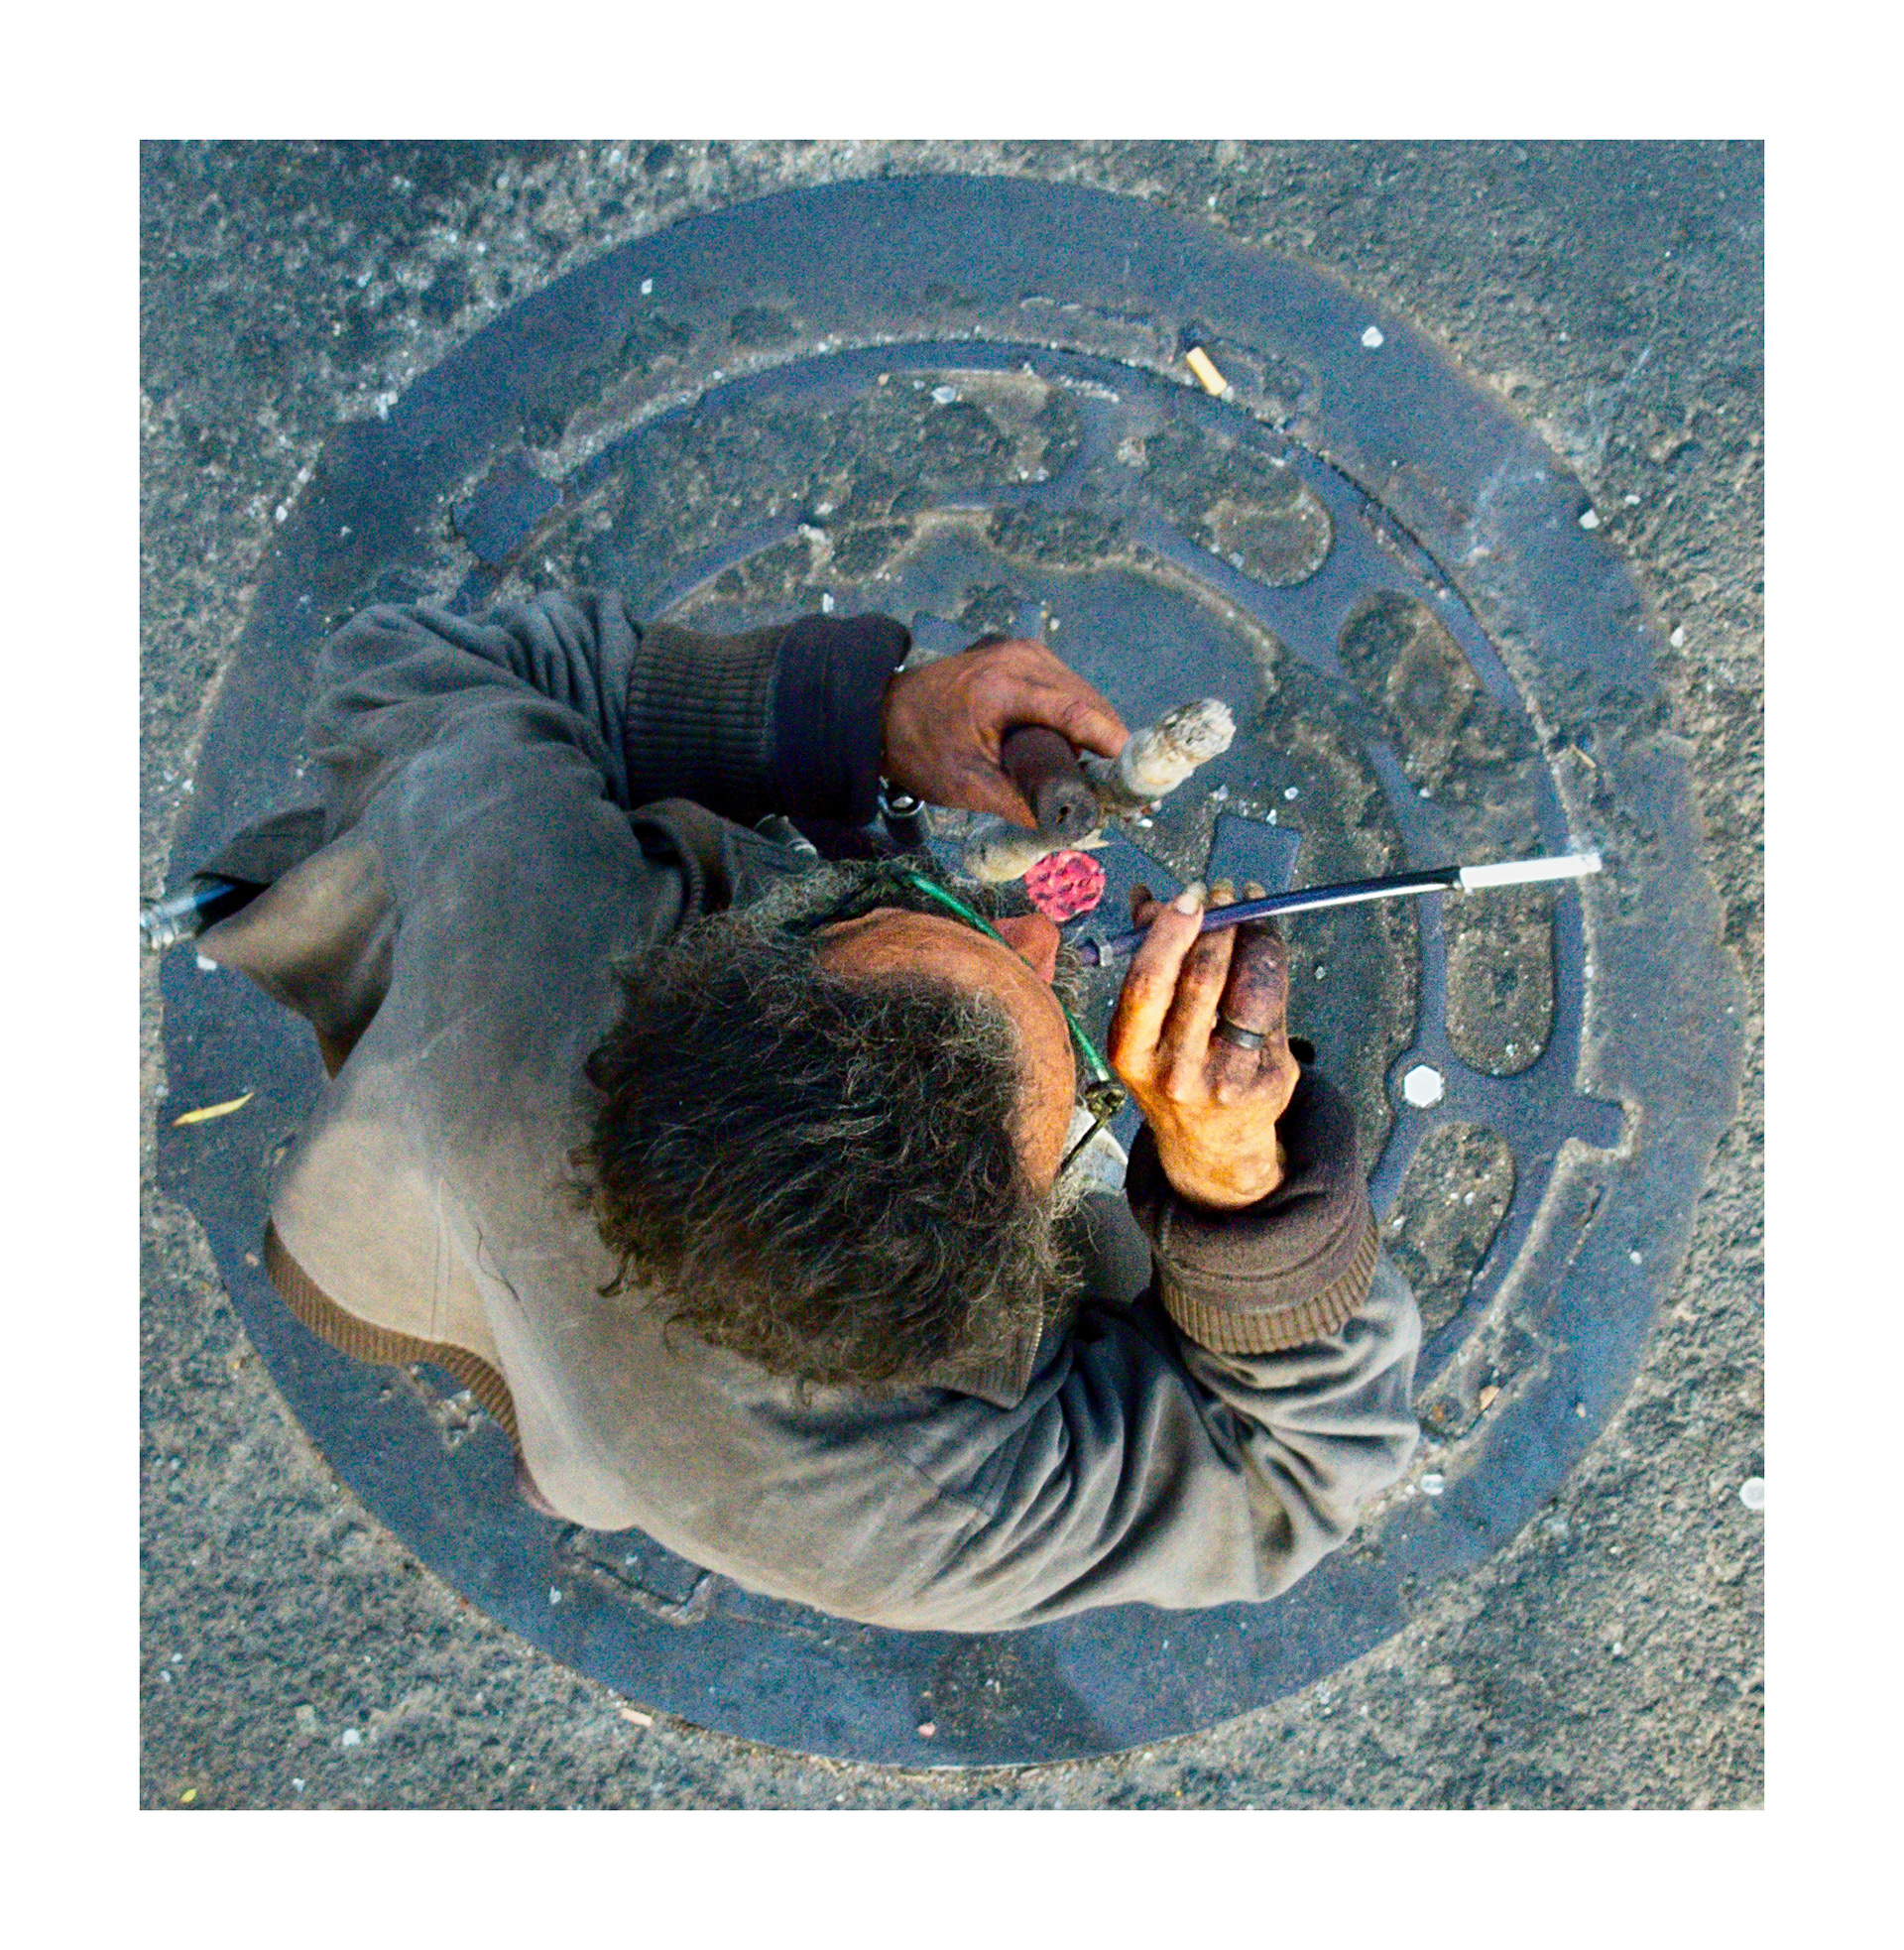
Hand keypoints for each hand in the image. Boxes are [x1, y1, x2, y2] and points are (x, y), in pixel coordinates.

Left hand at [880, 636, 1127, 828]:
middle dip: (1109, 743)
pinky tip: (1078, 745)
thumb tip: (1070, 825)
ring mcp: (1020, 651)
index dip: (1113, 745)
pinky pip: (1064, 686)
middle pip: (1088, 700)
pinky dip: (1075, 715)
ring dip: (1095, 729)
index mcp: (1004, 686)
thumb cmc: (916, 748)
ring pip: (1081, 692)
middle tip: (1124, 787)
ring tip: (1103, 772)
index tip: (1134, 777)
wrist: (879, 716)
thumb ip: (1020, 805)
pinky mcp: (1019, 655)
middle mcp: (1019, 657)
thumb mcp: (967, 785)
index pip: (1078, 710)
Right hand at [1106, 879, 1301, 1209]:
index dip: (1172, 930)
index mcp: (1132, 1052)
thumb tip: (1145, 897)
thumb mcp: (1142, 1028)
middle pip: (1203, 979)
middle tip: (1224, 894)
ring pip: (1249, 986)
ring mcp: (1227, 1079)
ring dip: (1253, 936)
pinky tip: (1264, 947)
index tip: (1189, 895)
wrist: (1210, 1144)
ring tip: (1249, 912)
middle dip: (1218, 924)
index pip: (1150, 981)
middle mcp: (1177, 1070)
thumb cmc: (1171, 1069)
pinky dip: (1272, 966)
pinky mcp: (1270, 1079)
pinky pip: (1277, 1005)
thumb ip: (1147, 961)